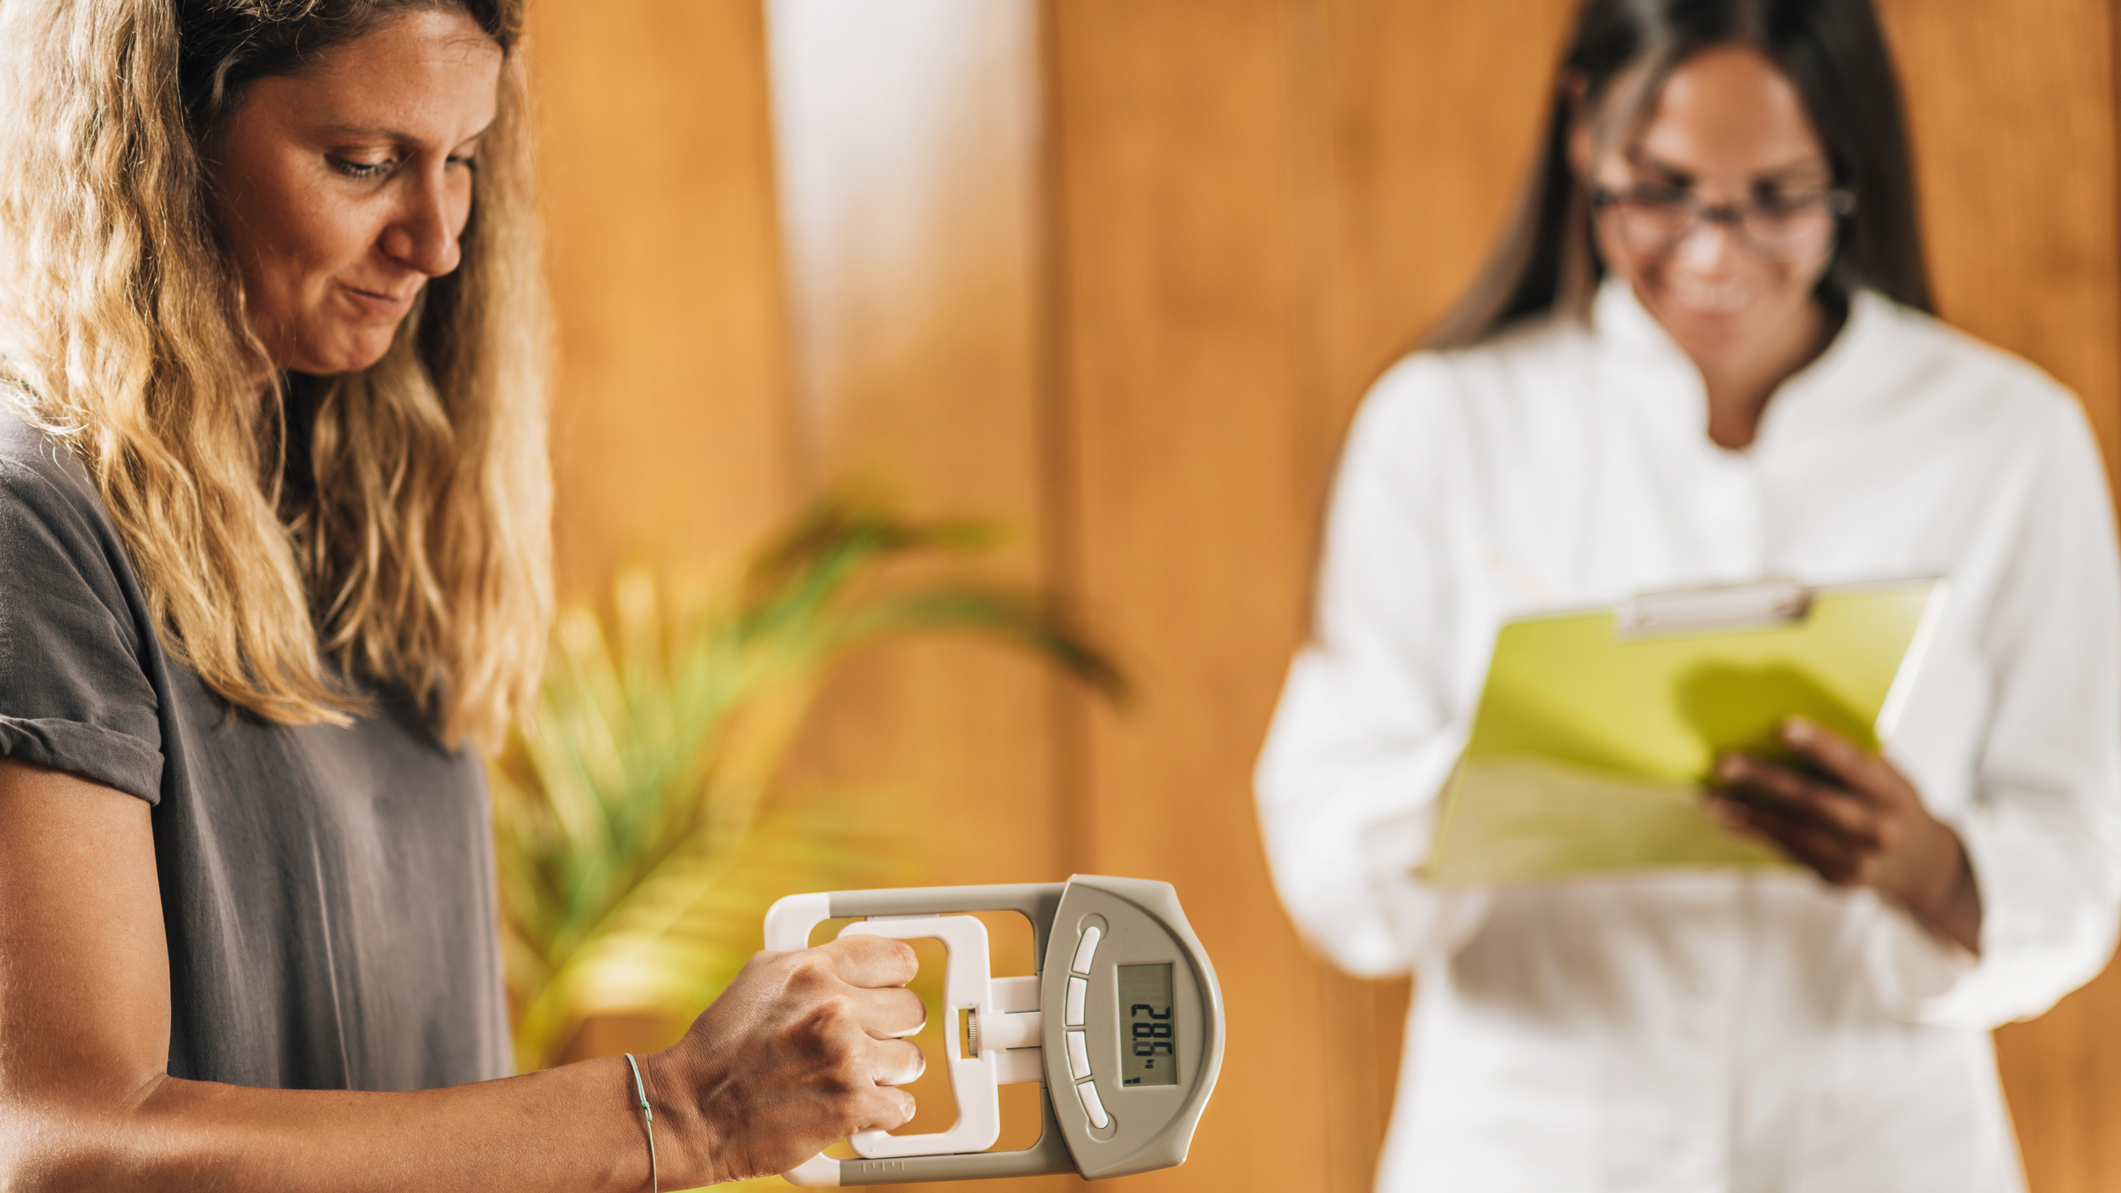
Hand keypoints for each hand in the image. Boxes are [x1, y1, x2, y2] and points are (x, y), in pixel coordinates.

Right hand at [646, 934, 926, 1184]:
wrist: (693, 1110)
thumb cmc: (721, 1046)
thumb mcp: (761, 975)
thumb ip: (816, 961)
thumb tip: (860, 956)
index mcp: (815, 968)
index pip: (899, 960)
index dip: (894, 980)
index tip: (886, 993)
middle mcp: (834, 1007)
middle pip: (912, 1010)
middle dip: (890, 1029)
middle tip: (861, 1041)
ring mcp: (846, 1057)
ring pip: (910, 1060)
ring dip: (885, 1073)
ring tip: (845, 1076)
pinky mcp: (852, 1105)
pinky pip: (901, 1106)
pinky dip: (880, 1112)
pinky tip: (849, 1104)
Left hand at [1708, 717, 1981, 952]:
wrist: (1920, 865)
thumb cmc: (1891, 802)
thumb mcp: (1890, 778)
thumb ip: (1853, 760)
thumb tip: (1788, 730)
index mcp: (1896, 794)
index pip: (1856, 766)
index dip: (1821, 747)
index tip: (1784, 727)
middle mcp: (1880, 829)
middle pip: (1815, 801)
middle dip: (1767, 780)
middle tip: (1725, 763)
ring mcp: (1858, 860)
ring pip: (1794, 832)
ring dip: (1748, 812)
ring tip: (1709, 797)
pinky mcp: (1837, 879)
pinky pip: (1790, 852)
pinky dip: (1756, 833)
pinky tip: (1728, 818)